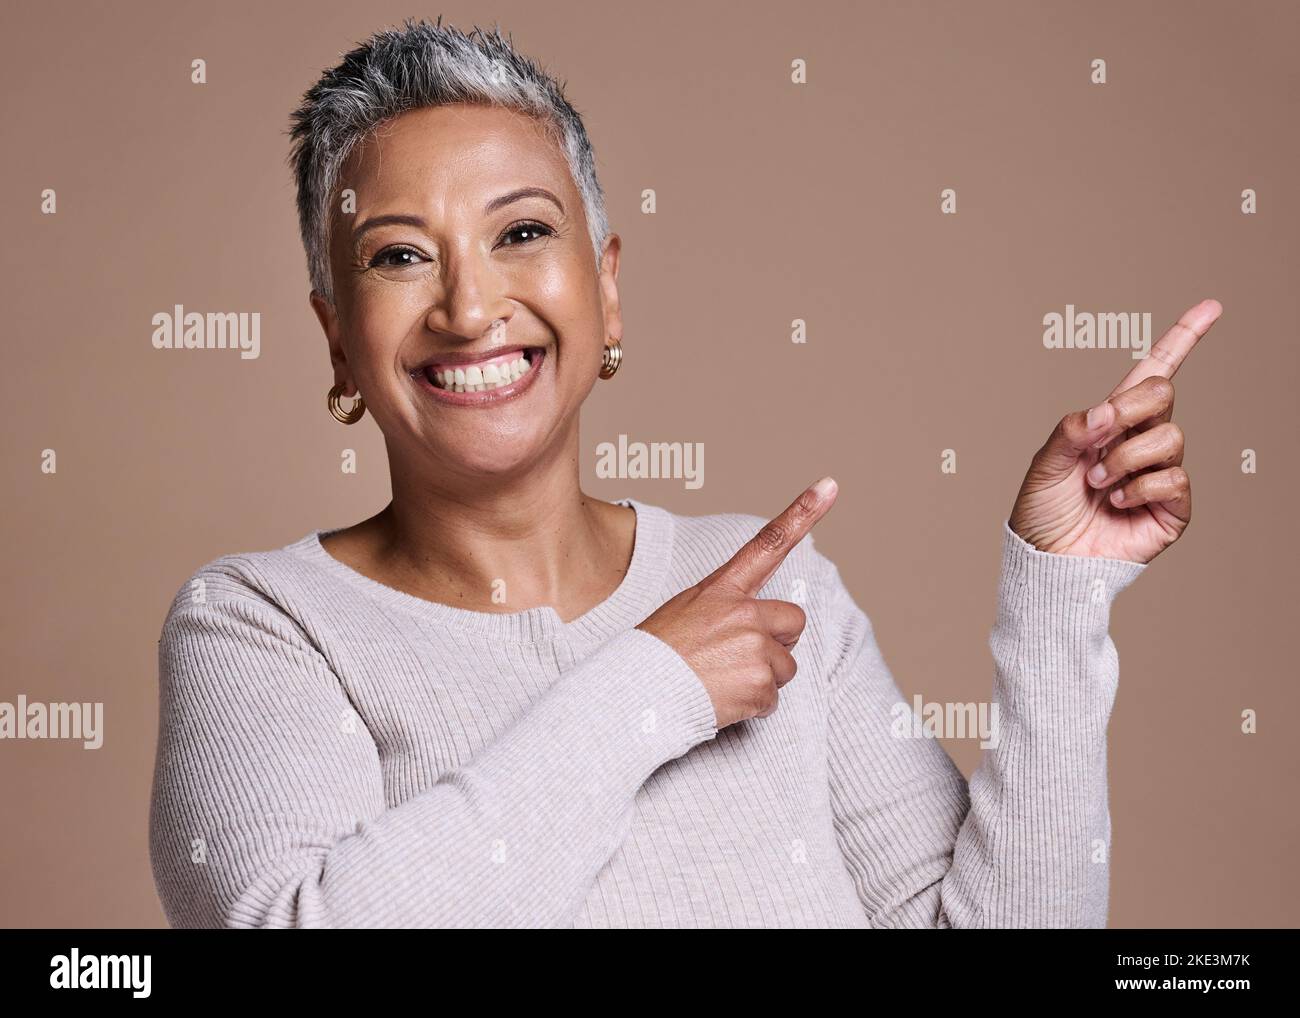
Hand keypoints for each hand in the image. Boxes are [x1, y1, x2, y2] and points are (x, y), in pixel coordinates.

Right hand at [637, 477, 838, 727]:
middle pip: (793, 621)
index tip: (828, 485)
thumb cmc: (656, 655)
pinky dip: (751, 707)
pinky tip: (721, 701)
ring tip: (721, 681)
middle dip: (778, 642)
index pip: (768, 543)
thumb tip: (755, 628)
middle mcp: (743, 612)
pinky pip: (772, 700)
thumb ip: (723, 609)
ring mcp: (754, 647)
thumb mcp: (684, 613)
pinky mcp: (759, 683)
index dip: (802, 512)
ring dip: (761, 678)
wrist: (636, 694)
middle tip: (738, 657)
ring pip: (785, 666)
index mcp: (722, 589)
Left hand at [1009, 299, 1222, 562]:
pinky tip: (1115, 503)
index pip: (1154, 372)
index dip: (1183, 338)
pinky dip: (1138, 487)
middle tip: (1097, 439)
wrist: (1047, 559)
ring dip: (1124, 460)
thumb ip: (1073, 428)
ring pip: (1169, 436)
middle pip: (1164, 393)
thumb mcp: (1045, 461)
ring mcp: (1159, 472)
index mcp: (1111, 422)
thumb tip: (1109, 410)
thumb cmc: (1042, 511)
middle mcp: (1141, 441)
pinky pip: (1174, 477)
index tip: (1212, 307)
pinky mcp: (1172, 507)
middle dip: (1130, 410)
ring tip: (1097, 483)